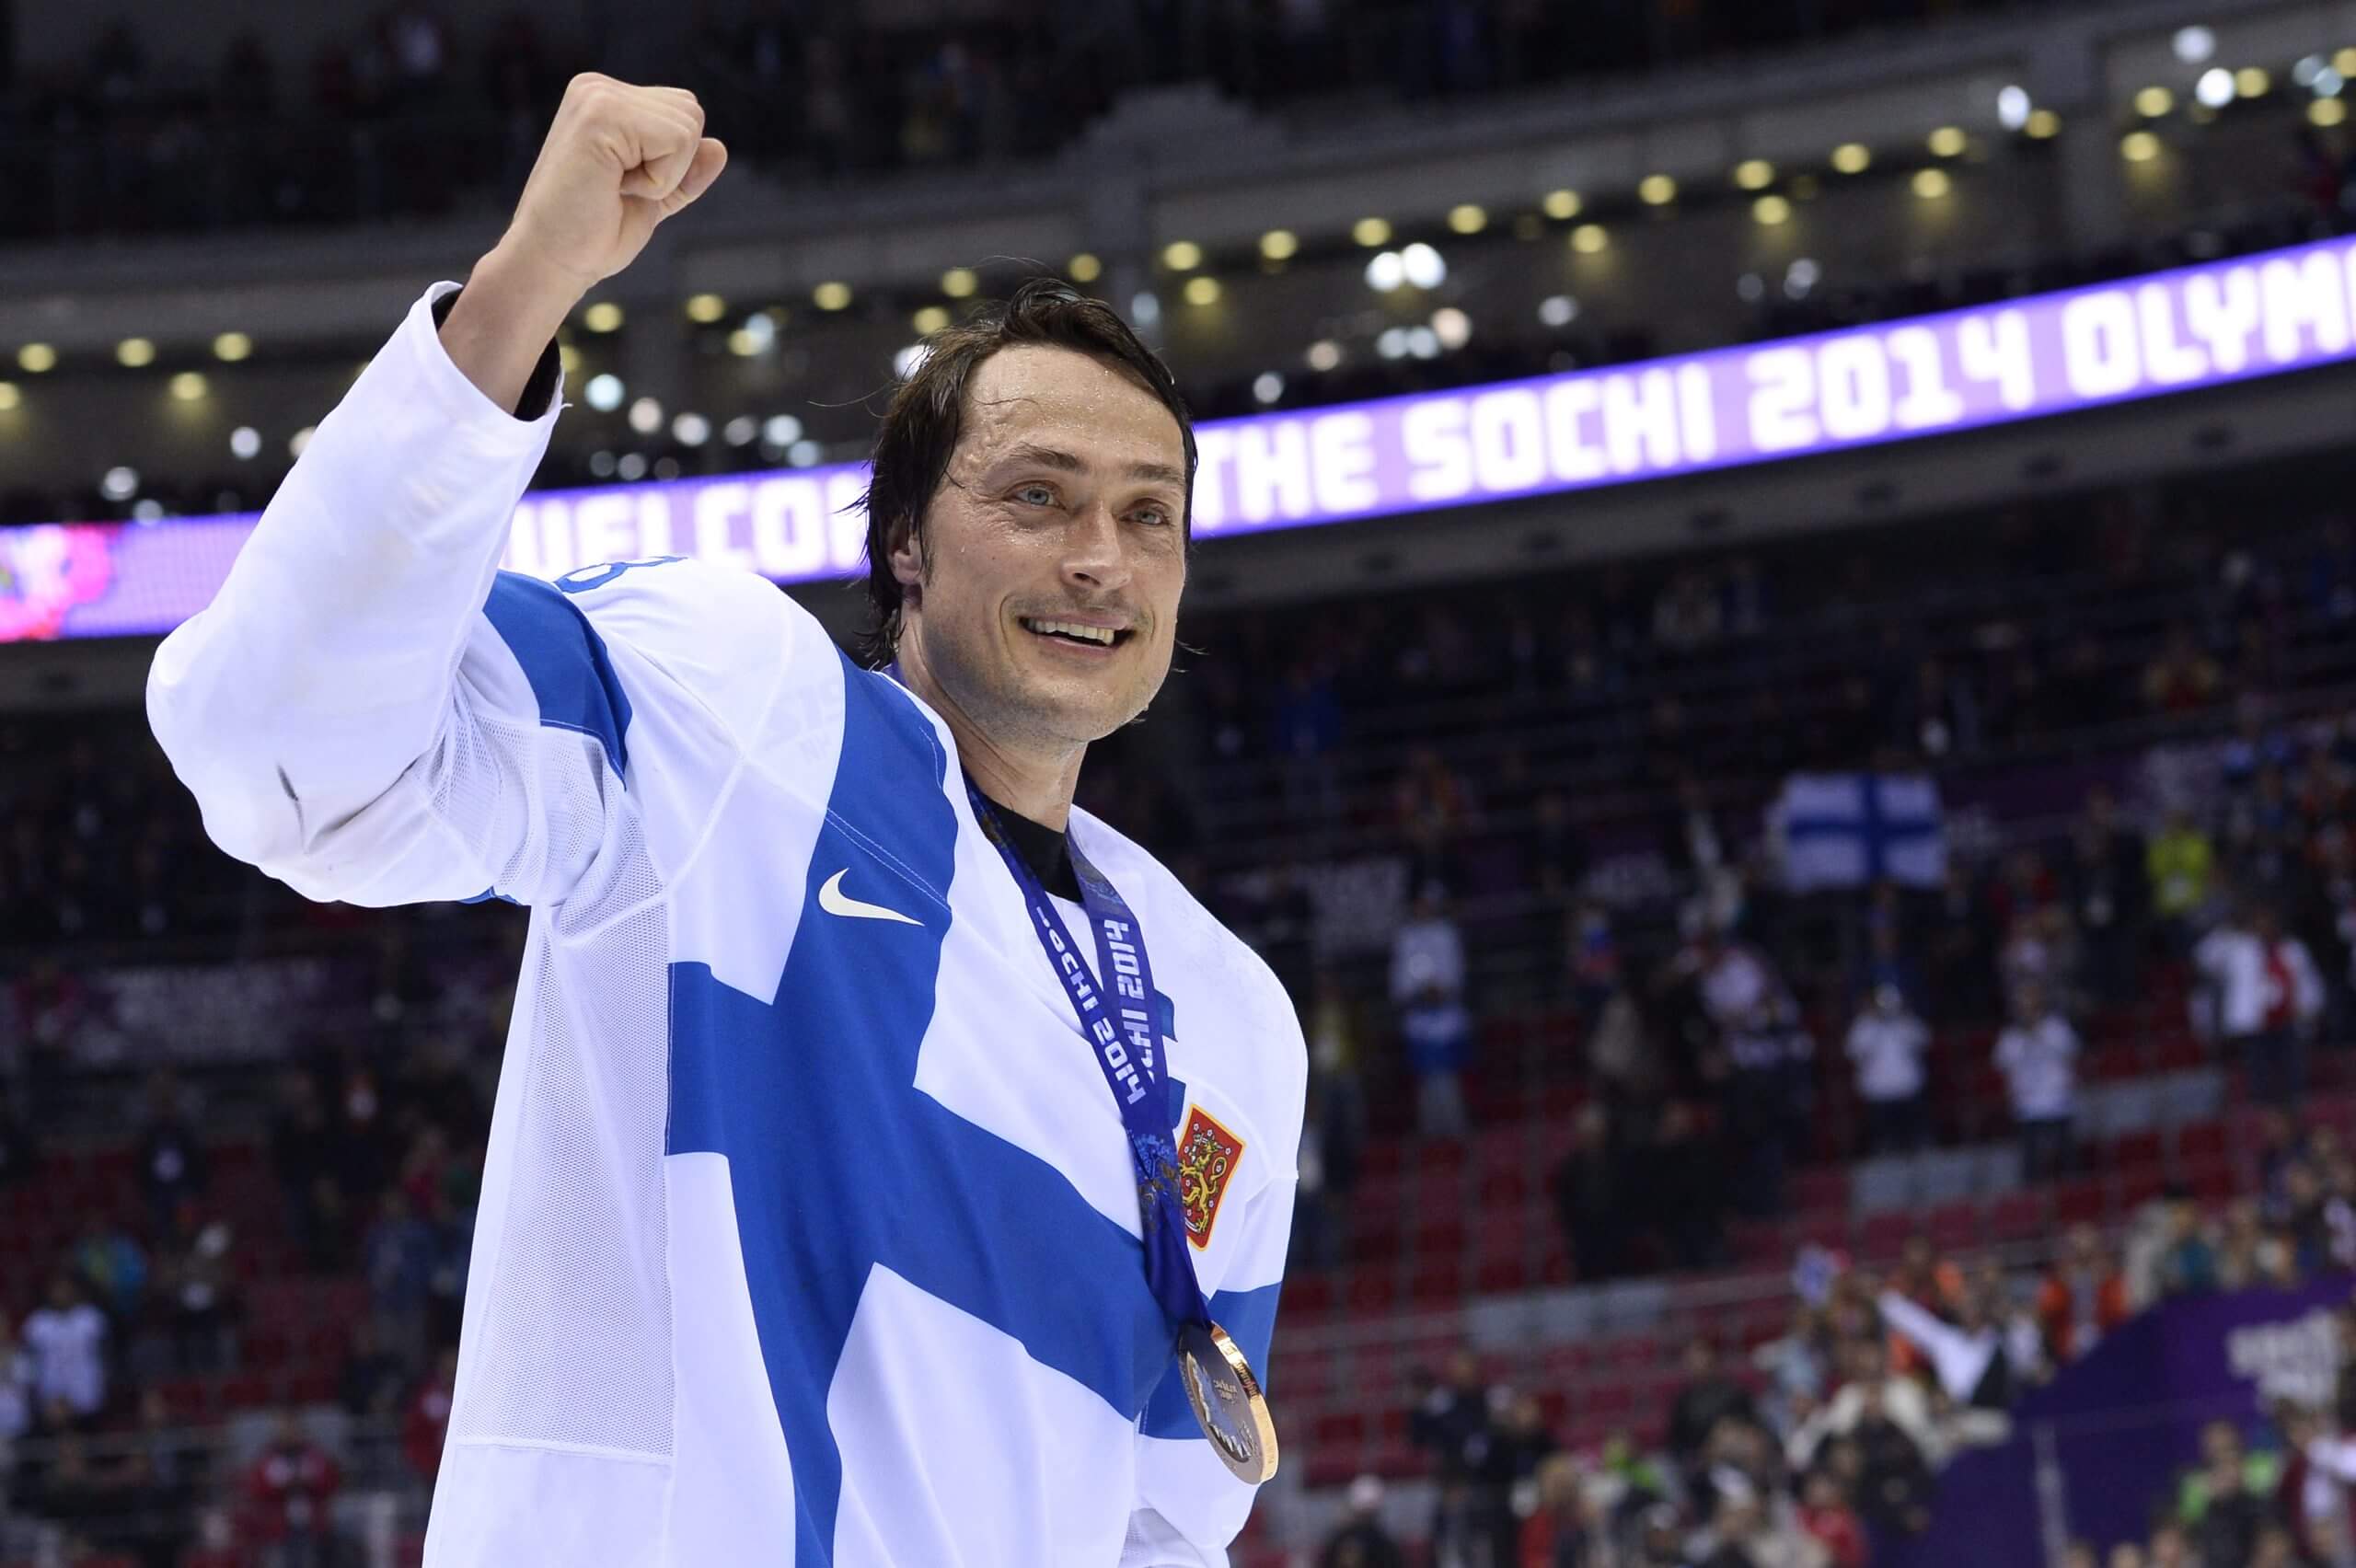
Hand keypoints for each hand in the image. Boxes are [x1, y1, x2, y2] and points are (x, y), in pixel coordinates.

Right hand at [495, 72, 728, 296]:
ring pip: (688, 127)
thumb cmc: (593, 235)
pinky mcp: (600, 115)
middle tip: (619, 188)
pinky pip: (677, 142)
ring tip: (613, 187)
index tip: (622, 185)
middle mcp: (597, 88)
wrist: (551, 262)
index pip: (683, 113)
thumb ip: (684, 172)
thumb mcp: (652, 199)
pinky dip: (658, 180)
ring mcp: (596, 96)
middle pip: (691, 113)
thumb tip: (719, 147)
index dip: (673, 164)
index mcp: (605, 99)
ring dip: (664, 175)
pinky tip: (613, 187)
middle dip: (673, 166)